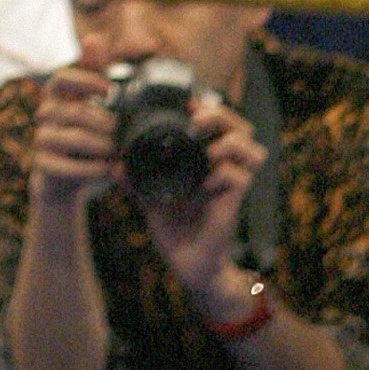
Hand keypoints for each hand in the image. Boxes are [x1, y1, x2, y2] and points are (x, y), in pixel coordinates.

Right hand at [27, 64, 117, 207]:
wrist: (63, 179)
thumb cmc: (81, 135)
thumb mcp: (87, 102)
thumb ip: (92, 72)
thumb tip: (93, 37)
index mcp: (56, 97)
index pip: (62, 79)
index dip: (85, 81)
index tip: (109, 90)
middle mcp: (45, 116)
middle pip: (73, 112)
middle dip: (101, 121)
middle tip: (119, 130)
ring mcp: (42, 141)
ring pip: (70, 138)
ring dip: (98, 145)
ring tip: (115, 151)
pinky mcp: (44, 166)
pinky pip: (65, 166)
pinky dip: (90, 169)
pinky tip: (108, 170)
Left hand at [135, 96, 264, 303]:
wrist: (189, 268)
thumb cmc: (176, 232)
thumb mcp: (152, 201)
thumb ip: (137, 182)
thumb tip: (115, 164)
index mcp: (206, 164)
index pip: (223, 125)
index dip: (210, 108)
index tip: (188, 102)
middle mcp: (222, 171)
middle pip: (243, 129)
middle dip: (223, 116)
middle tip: (198, 117)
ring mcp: (230, 188)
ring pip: (252, 150)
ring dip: (231, 142)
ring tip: (208, 148)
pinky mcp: (232, 206)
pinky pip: (240, 179)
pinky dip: (224, 174)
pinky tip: (206, 181)